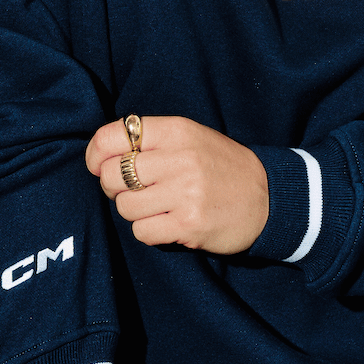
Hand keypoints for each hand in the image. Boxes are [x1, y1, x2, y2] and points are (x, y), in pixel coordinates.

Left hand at [86, 116, 268, 253]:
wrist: (268, 198)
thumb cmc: (221, 167)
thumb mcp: (191, 138)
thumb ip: (152, 141)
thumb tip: (100, 157)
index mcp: (177, 131)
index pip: (114, 135)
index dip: (95, 153)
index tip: (98, 165)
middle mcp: (180, 158)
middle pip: (112, 174)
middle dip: (113, 187)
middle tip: (130, 191)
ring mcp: (185, 193)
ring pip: (124, 206)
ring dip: (133, 212)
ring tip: (156, 208)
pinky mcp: (189, 224)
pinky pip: (142, 232)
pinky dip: (148, 231)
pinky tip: (167, 224)